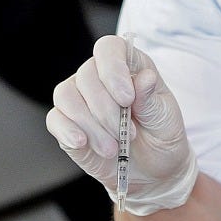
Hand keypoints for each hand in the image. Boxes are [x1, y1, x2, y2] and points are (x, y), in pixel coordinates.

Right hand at [46, 34, 197, 213]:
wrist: (152, 171)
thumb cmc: (161, 137)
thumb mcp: (165, 118)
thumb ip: (151, 98)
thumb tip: (145, 78)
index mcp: (128, 66)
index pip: (108, 48)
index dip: (113, 69)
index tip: (127, 99)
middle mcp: (99, 77)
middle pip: (86, 76)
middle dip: (106, 110)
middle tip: (129, 134)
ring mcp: (80, 99)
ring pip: (66, 95)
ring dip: (90, 124)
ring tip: (113, 148)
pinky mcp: (66, 123)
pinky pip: (55, 119)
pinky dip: (68, 131)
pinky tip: (83, 143)